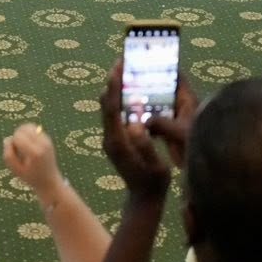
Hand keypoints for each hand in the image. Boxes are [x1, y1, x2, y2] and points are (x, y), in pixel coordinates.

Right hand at [2, 121, 64, 194]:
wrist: (49, 181)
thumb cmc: (31, 177)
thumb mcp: (16, 170)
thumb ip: (8, 155)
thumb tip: (8, 138)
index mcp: (35, 153)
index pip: (17, 137)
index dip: (11, 144)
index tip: (15, 154)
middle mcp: (42, 144)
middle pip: (22, 130)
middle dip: (16, 137)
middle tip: (18, 150)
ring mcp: (46, 140)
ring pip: (28, 127)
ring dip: (21, 133)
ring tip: (22, 145)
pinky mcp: (48, 139)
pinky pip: (34, 129)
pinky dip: (28, 133)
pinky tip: (27, 143)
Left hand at [98, 59, 179, 203]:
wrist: (143, 200)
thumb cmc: (153, 184)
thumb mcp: (154, 167)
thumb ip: (145, 146)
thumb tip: (136, 124)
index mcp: (118, 142)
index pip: (111, 109)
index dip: (114, 87)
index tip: (117, 67)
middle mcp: (109, 138)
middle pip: (106, 105)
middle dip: (112, 83)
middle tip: (121, 61)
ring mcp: (110, 140)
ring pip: (108, 109)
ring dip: (115, 90)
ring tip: (124, 71)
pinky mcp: (115, 141)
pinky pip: (114, 115)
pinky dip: (119, 100)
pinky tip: (129, 92)